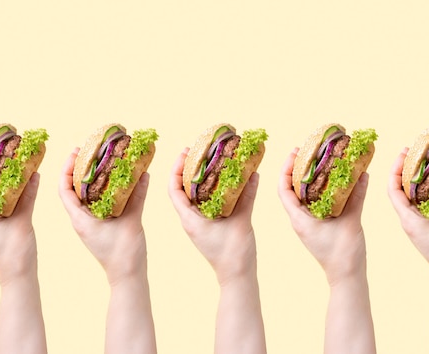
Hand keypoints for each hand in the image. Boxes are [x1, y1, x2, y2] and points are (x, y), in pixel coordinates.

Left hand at [58, 148, 149, 285]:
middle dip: (79, 168)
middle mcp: (83, 219)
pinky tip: (115, 179)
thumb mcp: (131, 222)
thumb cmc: (124, 253)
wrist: (128, 276)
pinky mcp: (102, 225)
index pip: (65, 190)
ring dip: (90, 178)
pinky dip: (104, 189)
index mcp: (81, 219)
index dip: (66, 169)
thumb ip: (138, 198)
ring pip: (86, 195)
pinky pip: (99, 203)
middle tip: (88, 150)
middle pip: (74, 189)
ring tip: (100, 160)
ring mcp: (91, 223)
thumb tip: (144, 174)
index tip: (74, 152)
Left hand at [168, 148, 258, 284]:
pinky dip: (212, 189)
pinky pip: (207, 203)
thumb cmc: (234, 254)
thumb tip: (254, 174)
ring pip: (194, 195)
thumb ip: (247, 197)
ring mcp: (200, 223)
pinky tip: (223, 179)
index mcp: (190, 219)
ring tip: (209, 160)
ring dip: (199, 178)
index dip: (176, 169)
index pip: (174, 189)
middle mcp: (191, 219)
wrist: (237, 276)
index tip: (184, 152)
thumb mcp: (241, 221)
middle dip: (188, 168)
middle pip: (183, 189)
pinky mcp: (210, 226)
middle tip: (197, 150)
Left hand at [278, 148, 368, 285]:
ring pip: (304, 195)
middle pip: (292, 189)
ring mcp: (309, 223)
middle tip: (306, 150)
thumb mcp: (351, 222)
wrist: (347, 277)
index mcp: (299, 219)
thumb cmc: (343, 254)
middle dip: (297, 168)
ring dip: (308, 178)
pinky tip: (332, 179)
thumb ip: (357, 198)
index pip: (284, 189)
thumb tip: (363, 174)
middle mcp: (301, 219)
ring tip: (317, 160)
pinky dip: (321, 190)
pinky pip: (316, 203)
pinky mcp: (319, 226)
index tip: (294, 152)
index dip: (286, 169)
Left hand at [387, 148, 428, 284]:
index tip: (402, 153)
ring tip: (424, 161)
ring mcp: (418, 223)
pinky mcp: (428, 226)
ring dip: (416, 178)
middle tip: (413, 150)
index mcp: (408, 219)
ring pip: (411, 196)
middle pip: (401, 189)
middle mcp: (409, 219)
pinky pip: (424, 204)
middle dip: (405, 169)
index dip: (395, 170)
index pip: (393, 190)